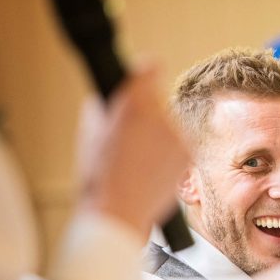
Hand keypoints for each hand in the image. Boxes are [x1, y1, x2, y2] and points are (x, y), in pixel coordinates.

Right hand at [76, 63, 190, 238]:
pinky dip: (166, 153)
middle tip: (127, 139)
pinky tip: (149, 168)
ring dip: (156, 136)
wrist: (118, 211)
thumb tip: (121, 92)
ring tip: (136, 159)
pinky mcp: (188, 154)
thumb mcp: (91, 127)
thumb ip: (109, 102)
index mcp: (134, 103)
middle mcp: (162, 116)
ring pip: (167, 125)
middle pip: (156, 103)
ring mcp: (179, 136)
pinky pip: (176, 144)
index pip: (150, 68)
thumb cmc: (99, 173)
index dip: (145, 72)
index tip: (145, 74)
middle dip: (145, 114)